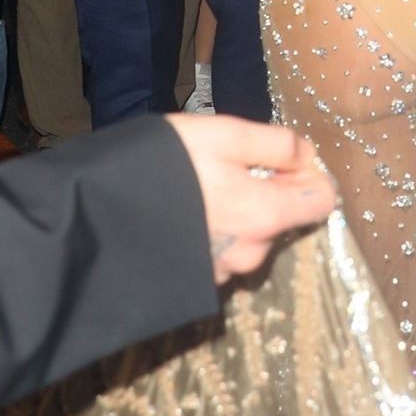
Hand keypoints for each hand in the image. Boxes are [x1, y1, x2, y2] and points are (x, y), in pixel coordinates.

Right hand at [166, 115, 338, 282]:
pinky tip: (184, 214)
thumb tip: (308, 155)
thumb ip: (275, 145)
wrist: (94, 210)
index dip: (308, 174)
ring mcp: (223, 271)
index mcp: (265, 215)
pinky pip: (222, 252)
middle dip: (268, 193)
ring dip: (239, 215)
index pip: (321, 202)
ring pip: (251, 238)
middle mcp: (251, 252)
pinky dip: (214, 233)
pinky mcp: (197, 280)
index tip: (280, 159)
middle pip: (284, 219)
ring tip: (199, 190)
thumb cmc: (163, 162)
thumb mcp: (223, 135)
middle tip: (226, 168)